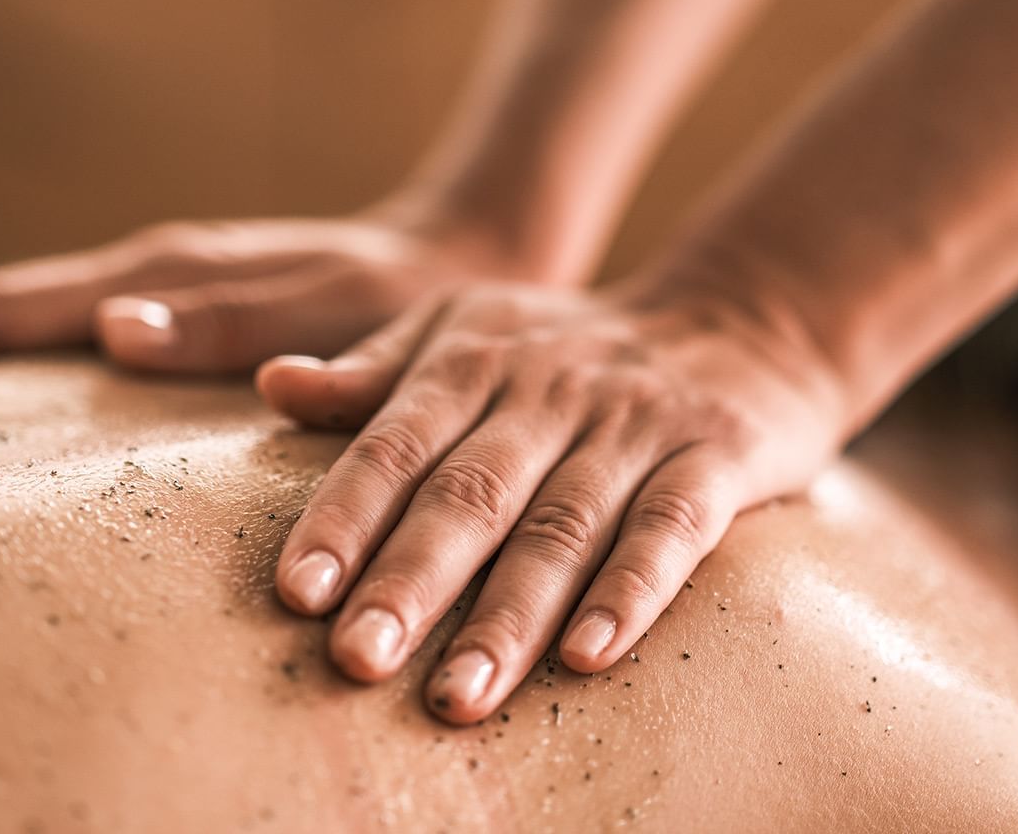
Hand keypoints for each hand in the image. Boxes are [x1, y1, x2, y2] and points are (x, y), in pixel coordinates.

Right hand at [0, 205, 527, 389]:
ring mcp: (155, 290)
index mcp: (163, 275)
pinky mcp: (177, 311)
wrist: (464, 260)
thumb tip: (112, 329)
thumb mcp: (340, 315)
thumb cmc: (410, 302)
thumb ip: (238, 323)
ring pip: (10, 323)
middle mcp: (144, 274)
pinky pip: (58, 339)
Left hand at [255, 278, 846, 723]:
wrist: (744, 320)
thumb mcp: (471, 331)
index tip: (296, 593)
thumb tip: (273, 385)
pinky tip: (589, 657)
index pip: (396, 442)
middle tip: (355, 661)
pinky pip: (671, 529)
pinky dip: (630, 592)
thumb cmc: (573, 347)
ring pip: (562, 525)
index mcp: (475, 357)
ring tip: (456, 696)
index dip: (344, 516)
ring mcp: (635, 423)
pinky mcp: (717, 456)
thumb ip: (377, 373)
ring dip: (508, 616)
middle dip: (409, 581)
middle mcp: (548, 388)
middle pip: (470, 492)